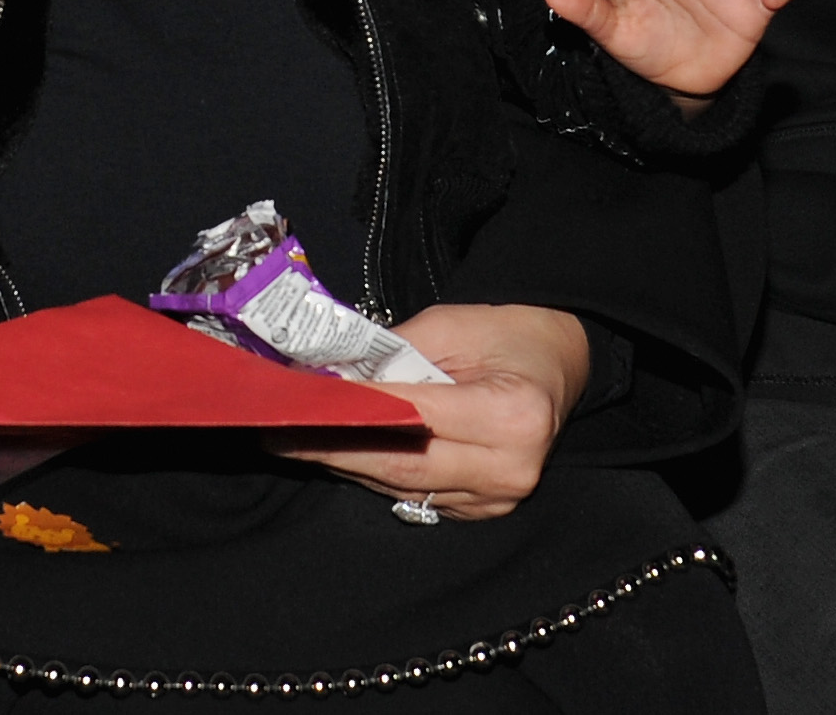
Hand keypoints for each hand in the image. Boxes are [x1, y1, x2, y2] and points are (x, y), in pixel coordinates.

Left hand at [275, 304, 589, 518]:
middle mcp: (510, 468)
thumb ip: (391, 356)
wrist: (559, 362)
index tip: (298, 406)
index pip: (412, 419)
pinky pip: (415, 494)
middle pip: (400, 466)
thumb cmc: (508, 334)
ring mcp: (498, 498)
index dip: (351, 414)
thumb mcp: (450, 325)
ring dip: (344, 464)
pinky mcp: (483, 509)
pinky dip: (372, 473)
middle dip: (332, 449)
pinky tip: (334, 454)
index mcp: (512, 415)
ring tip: (291, 442)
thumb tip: (329, 378)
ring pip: (402, 486)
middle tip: (276, 432)